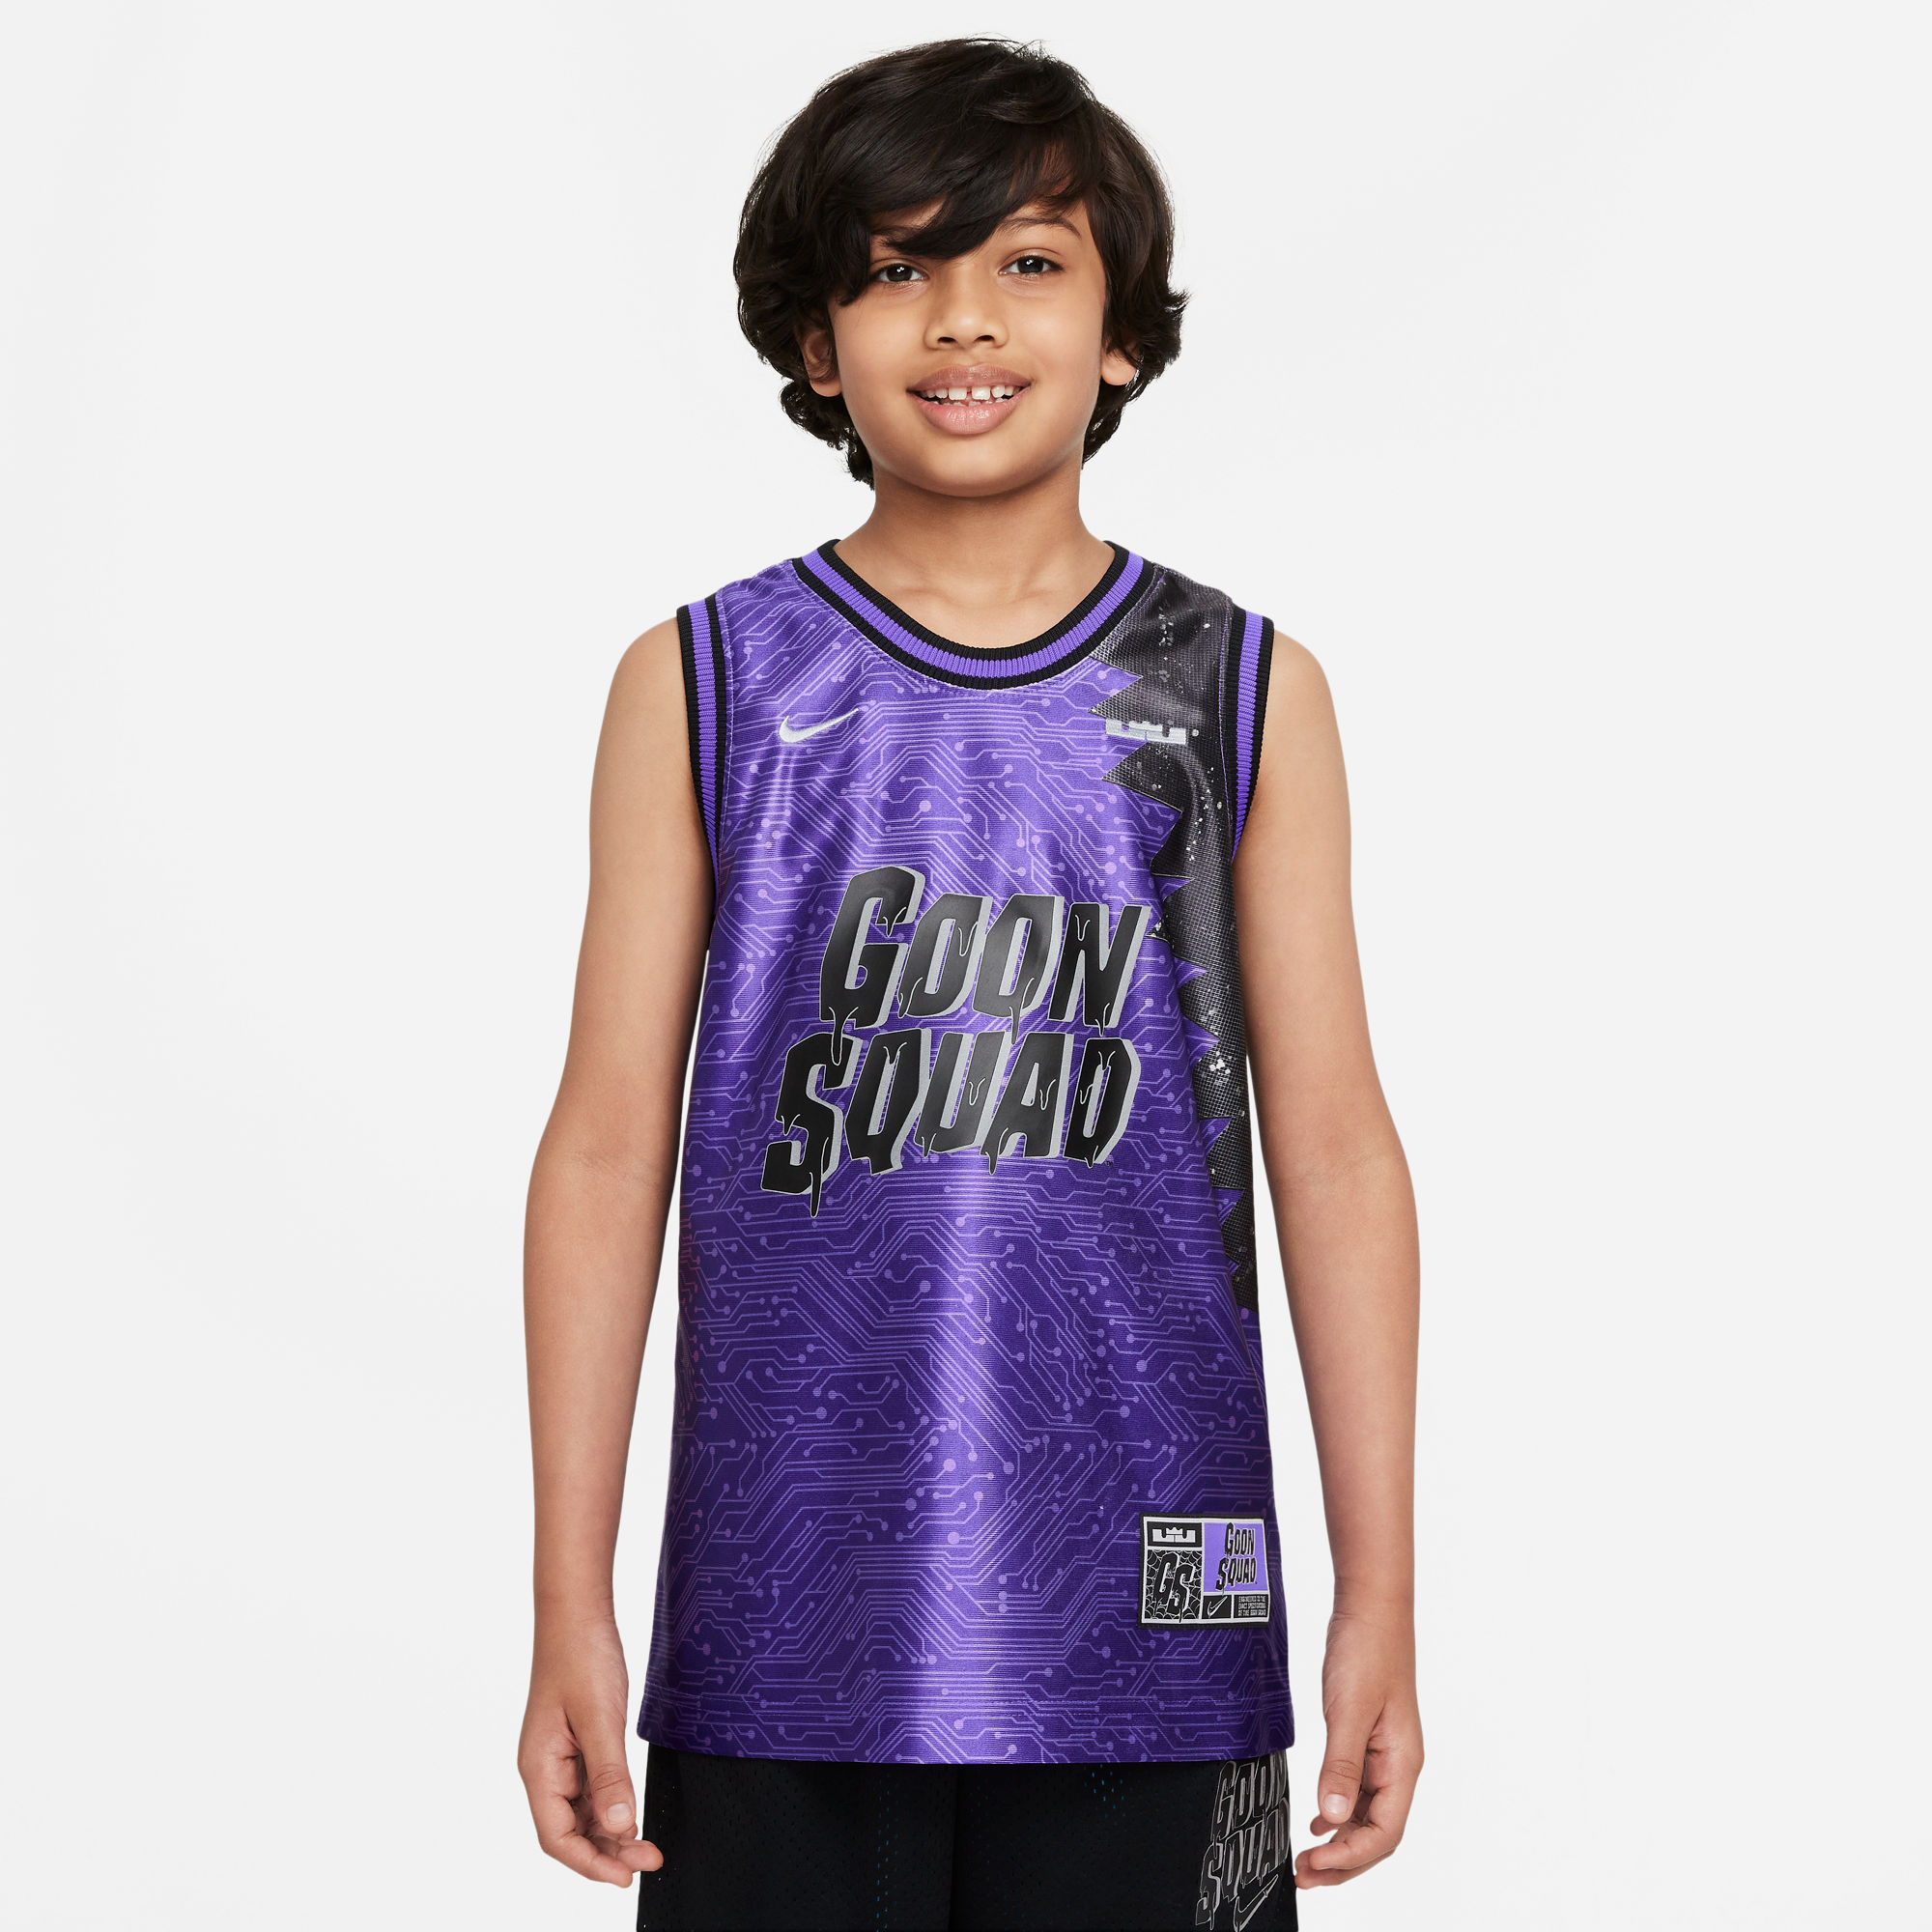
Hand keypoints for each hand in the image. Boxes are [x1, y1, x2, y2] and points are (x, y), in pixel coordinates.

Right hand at [518, 1611, 663, 1886]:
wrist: (578, 1611)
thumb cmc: (581, 1656)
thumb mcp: (600, 1718)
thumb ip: (609, 1774)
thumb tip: (619, 1825)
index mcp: (539, 1768)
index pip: (557, 1837)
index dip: (590, 1863)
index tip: (626, 1876)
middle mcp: (545, 1768)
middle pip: (571, 1830)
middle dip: (608, 1851)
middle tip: (650, 1859)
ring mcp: (561, 1757)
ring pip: (583, 1812)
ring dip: (612, 1832)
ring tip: (648, 1844)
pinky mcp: (577, 1743)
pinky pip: (592, 1788)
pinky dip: (613, 1805)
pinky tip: (633, 1810)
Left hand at [1294, 1601, 1421, 1888]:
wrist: (1370, 1606)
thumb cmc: (1367, 1650)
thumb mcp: (1348, 1709)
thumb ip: (1341, 1764)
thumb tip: (1334, 1816)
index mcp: (1402, 1764)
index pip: (1384, 1833)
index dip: (1350, 1858)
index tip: (1314, 1865)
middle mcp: (1398, 1765)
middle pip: (1378, 1834)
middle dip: (1344, 1862)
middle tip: (1304, 1875)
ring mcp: (1384, 1753)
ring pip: (1368, 1815)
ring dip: (1340, 1841)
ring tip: (1307, 1859)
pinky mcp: (1367, 1738)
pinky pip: (1359, 1790)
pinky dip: (1339, 1812)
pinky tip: (1320, 1820)